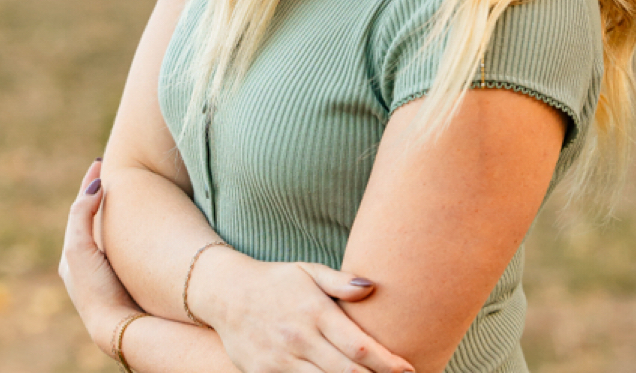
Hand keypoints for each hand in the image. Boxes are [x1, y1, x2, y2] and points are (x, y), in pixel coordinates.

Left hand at [59, 159, 138, 355]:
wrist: (117, 326)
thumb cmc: (97, 289)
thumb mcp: (78, 249)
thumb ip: (81, 215)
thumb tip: (95, 185)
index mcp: (73, 253)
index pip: (80, 209)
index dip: (89, 184)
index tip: (100, 161)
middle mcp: (88, 260)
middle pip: (93, 217)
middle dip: (101, 194)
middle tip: (114, 170)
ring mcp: (107, 267)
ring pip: (110, 229)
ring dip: (117, 208)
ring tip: (129, 188)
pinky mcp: (127, 274)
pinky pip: (126, 240)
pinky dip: (130, 224)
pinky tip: (144, 220)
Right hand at [197, 253, 414, 372]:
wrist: (227, 294)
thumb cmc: (277, 281)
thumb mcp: (309, 271)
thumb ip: (340, 282)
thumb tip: (372, 287)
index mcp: (315, 312)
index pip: (358, 345)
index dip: (386, 362)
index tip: (408, 370)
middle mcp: (299, 339)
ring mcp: (280, 361)